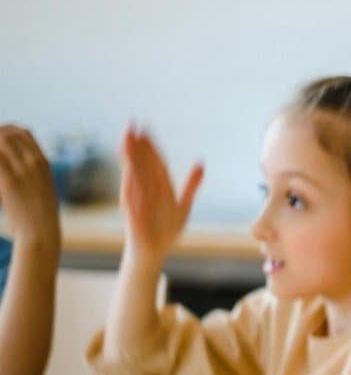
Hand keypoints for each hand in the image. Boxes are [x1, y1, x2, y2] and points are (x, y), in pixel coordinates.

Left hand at [0, 124, 60, 245]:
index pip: (23, 132)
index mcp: (44, 162)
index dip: (6, 129)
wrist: (41, 232)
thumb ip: (31, 172)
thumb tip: (11, 166)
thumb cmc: (39, 214)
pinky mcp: (10, 182)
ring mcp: (23, 171)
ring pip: (0, 143)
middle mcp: (34, 162)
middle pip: (9, 133)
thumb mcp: (42, 188)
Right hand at [119, 124, 202, 265]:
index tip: (144, 128)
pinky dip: (130, 182)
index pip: (154, 161)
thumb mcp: (183, 204)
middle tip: (131, 125)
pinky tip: (128, 169)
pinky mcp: (132, 212)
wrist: (154, 250)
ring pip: (134, 175)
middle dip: (137, 145)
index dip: (150, 145)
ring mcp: (136, 199)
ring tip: (125, 139)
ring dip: (130, 158)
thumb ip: (191, 185)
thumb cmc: (166, 228)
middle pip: (141, 163)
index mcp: (157, 186)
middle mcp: (144, 189)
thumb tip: (200, 163)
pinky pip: (131, 196)